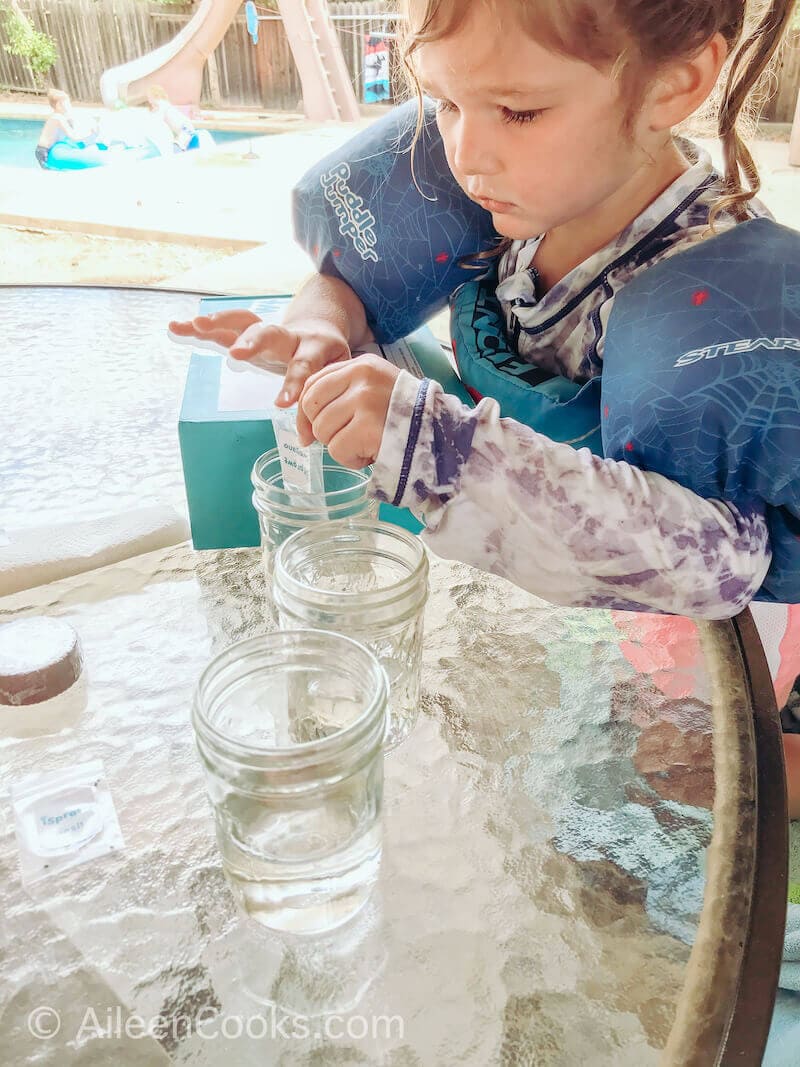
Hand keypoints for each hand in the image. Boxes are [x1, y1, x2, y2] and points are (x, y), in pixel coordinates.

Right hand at [167, 309, 350, 406]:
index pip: (305, 366)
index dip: (294, 384)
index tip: (281, 404)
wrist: (321, 328)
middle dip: (253, 343)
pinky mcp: (249, 330)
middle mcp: (290, 336)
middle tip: (237, 353)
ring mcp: (268, 330)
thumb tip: (307, 441)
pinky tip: (177, 327)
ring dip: (220, 324)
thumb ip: (316, 407)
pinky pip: (224, 327)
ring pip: (245, 322)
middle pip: (272, 334)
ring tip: (196, 326)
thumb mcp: (332, 380)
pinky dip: (200, 327)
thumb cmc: (327, 361)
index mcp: (316, 348)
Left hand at [296, 355, 399, 467]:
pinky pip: (337, 450)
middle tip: (346, 439)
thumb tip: (304, 430)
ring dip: (340, 446)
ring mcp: (364, 400)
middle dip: (323, 430)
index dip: (306, 411)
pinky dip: (351, 459)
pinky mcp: (367, 426)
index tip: (309, 432)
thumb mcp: (375, 390)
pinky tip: (370, 453)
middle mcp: (361, 377)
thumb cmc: (405, 416)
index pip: (312, 384)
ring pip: (323, 431)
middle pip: (312, 408)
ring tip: (365, 444)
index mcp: (361, 365)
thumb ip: (343, 396)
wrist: (442, 432)